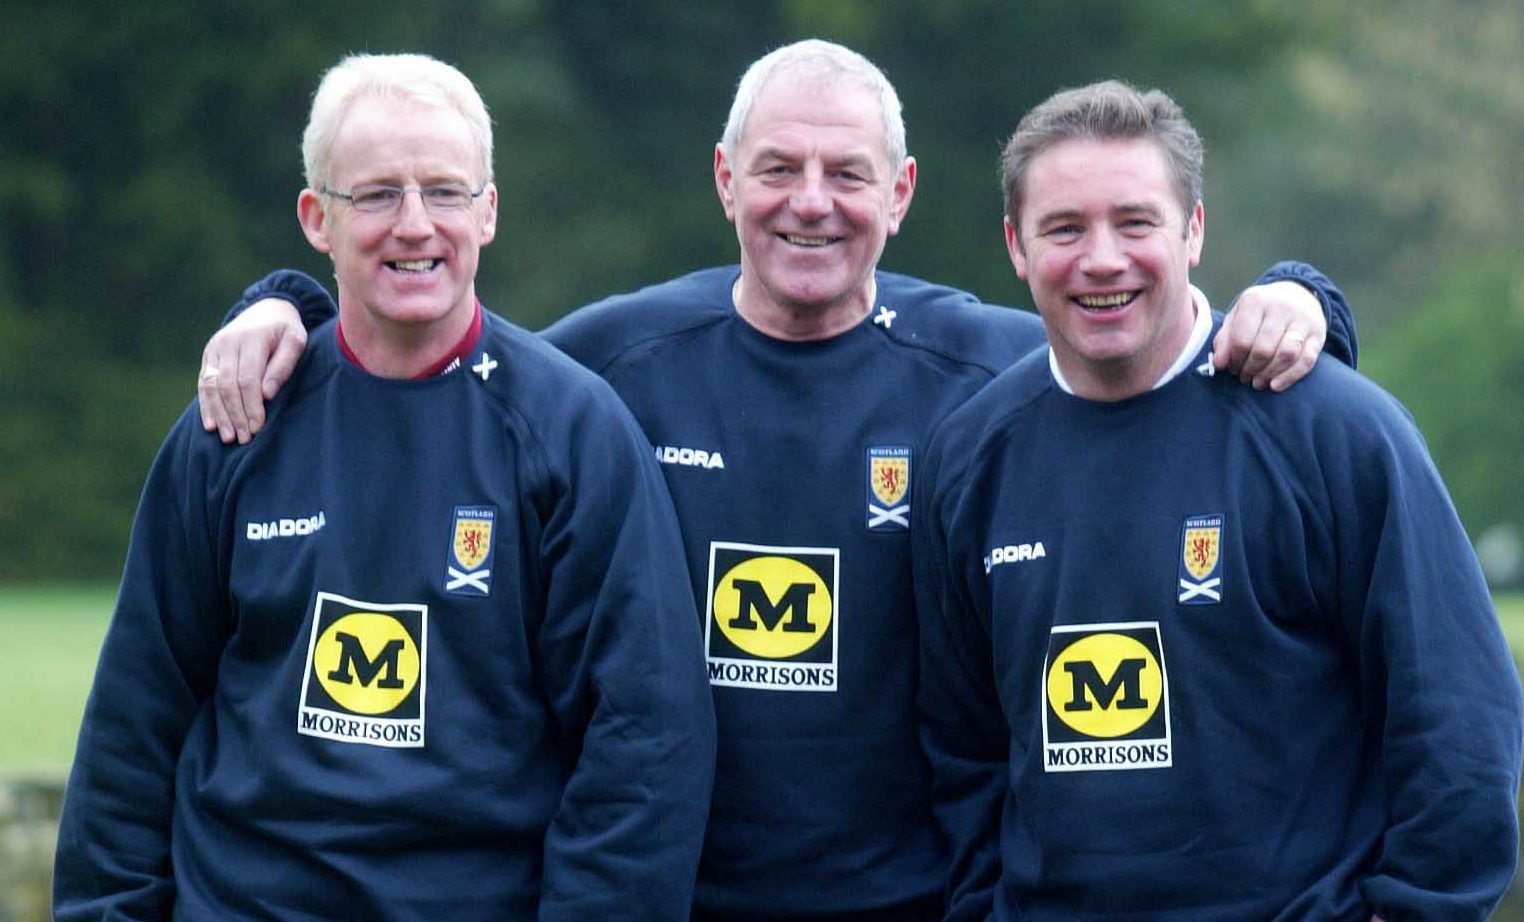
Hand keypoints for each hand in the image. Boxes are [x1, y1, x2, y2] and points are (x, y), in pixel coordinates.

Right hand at [197, 298, 305, 443]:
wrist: (266, 308)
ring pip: (211, 386)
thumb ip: (283, 365)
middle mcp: (228, 343)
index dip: (251, 405)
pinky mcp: (208, 355)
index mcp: (251, 339)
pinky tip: (210, 424)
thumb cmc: (286, 330)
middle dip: (235, 414)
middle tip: (243, 439)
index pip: (247, 378)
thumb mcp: (296, 341)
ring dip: (219, 414)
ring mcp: (215, 348)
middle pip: (228, 385)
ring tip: (228, 437)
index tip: (257, 427)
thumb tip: (267, 394)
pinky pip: (203, 383)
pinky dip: (206, 405)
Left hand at [1211, 280, 1326, 390]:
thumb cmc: (1260, 312)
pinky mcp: (1318, 334)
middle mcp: (1281, 307)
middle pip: (1263, 349)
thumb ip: (1224, 339)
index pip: (1241, 339)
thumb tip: (1218, 364)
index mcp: (1255, 301)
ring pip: (1286, 354)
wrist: (1298, 295)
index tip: (1231, 368)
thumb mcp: (1237, 317)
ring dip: (1268, 374)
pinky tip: (1275, 385)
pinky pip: (1306, 360)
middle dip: (1250, 369)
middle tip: (1244, 377)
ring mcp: (1303, 320)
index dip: (1234, 360)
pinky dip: (1290, 377)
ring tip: (1257, 383)